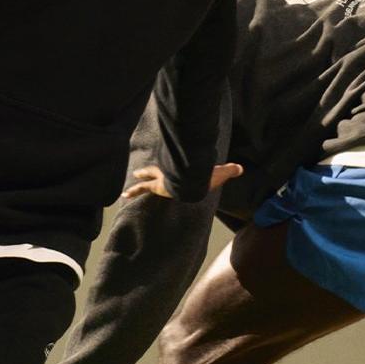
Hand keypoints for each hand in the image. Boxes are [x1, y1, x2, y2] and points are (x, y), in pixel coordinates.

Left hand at [122, 162, 242, 200]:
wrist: (193, 178)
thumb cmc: (205, 176)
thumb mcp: (219, 172)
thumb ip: (228, 171)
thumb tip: (240, 168)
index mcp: (183, 173)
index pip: (175, 171)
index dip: (170, 172)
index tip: (166, 172)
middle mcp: (170, 174)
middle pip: (156, 172)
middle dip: (147, 173)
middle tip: (137, 173)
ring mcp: (162, 180)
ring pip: (146, 180)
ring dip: (137, 183)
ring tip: (126, 190)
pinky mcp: (157, 186)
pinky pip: (142, 188)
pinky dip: (134, 191)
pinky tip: (124, 195)